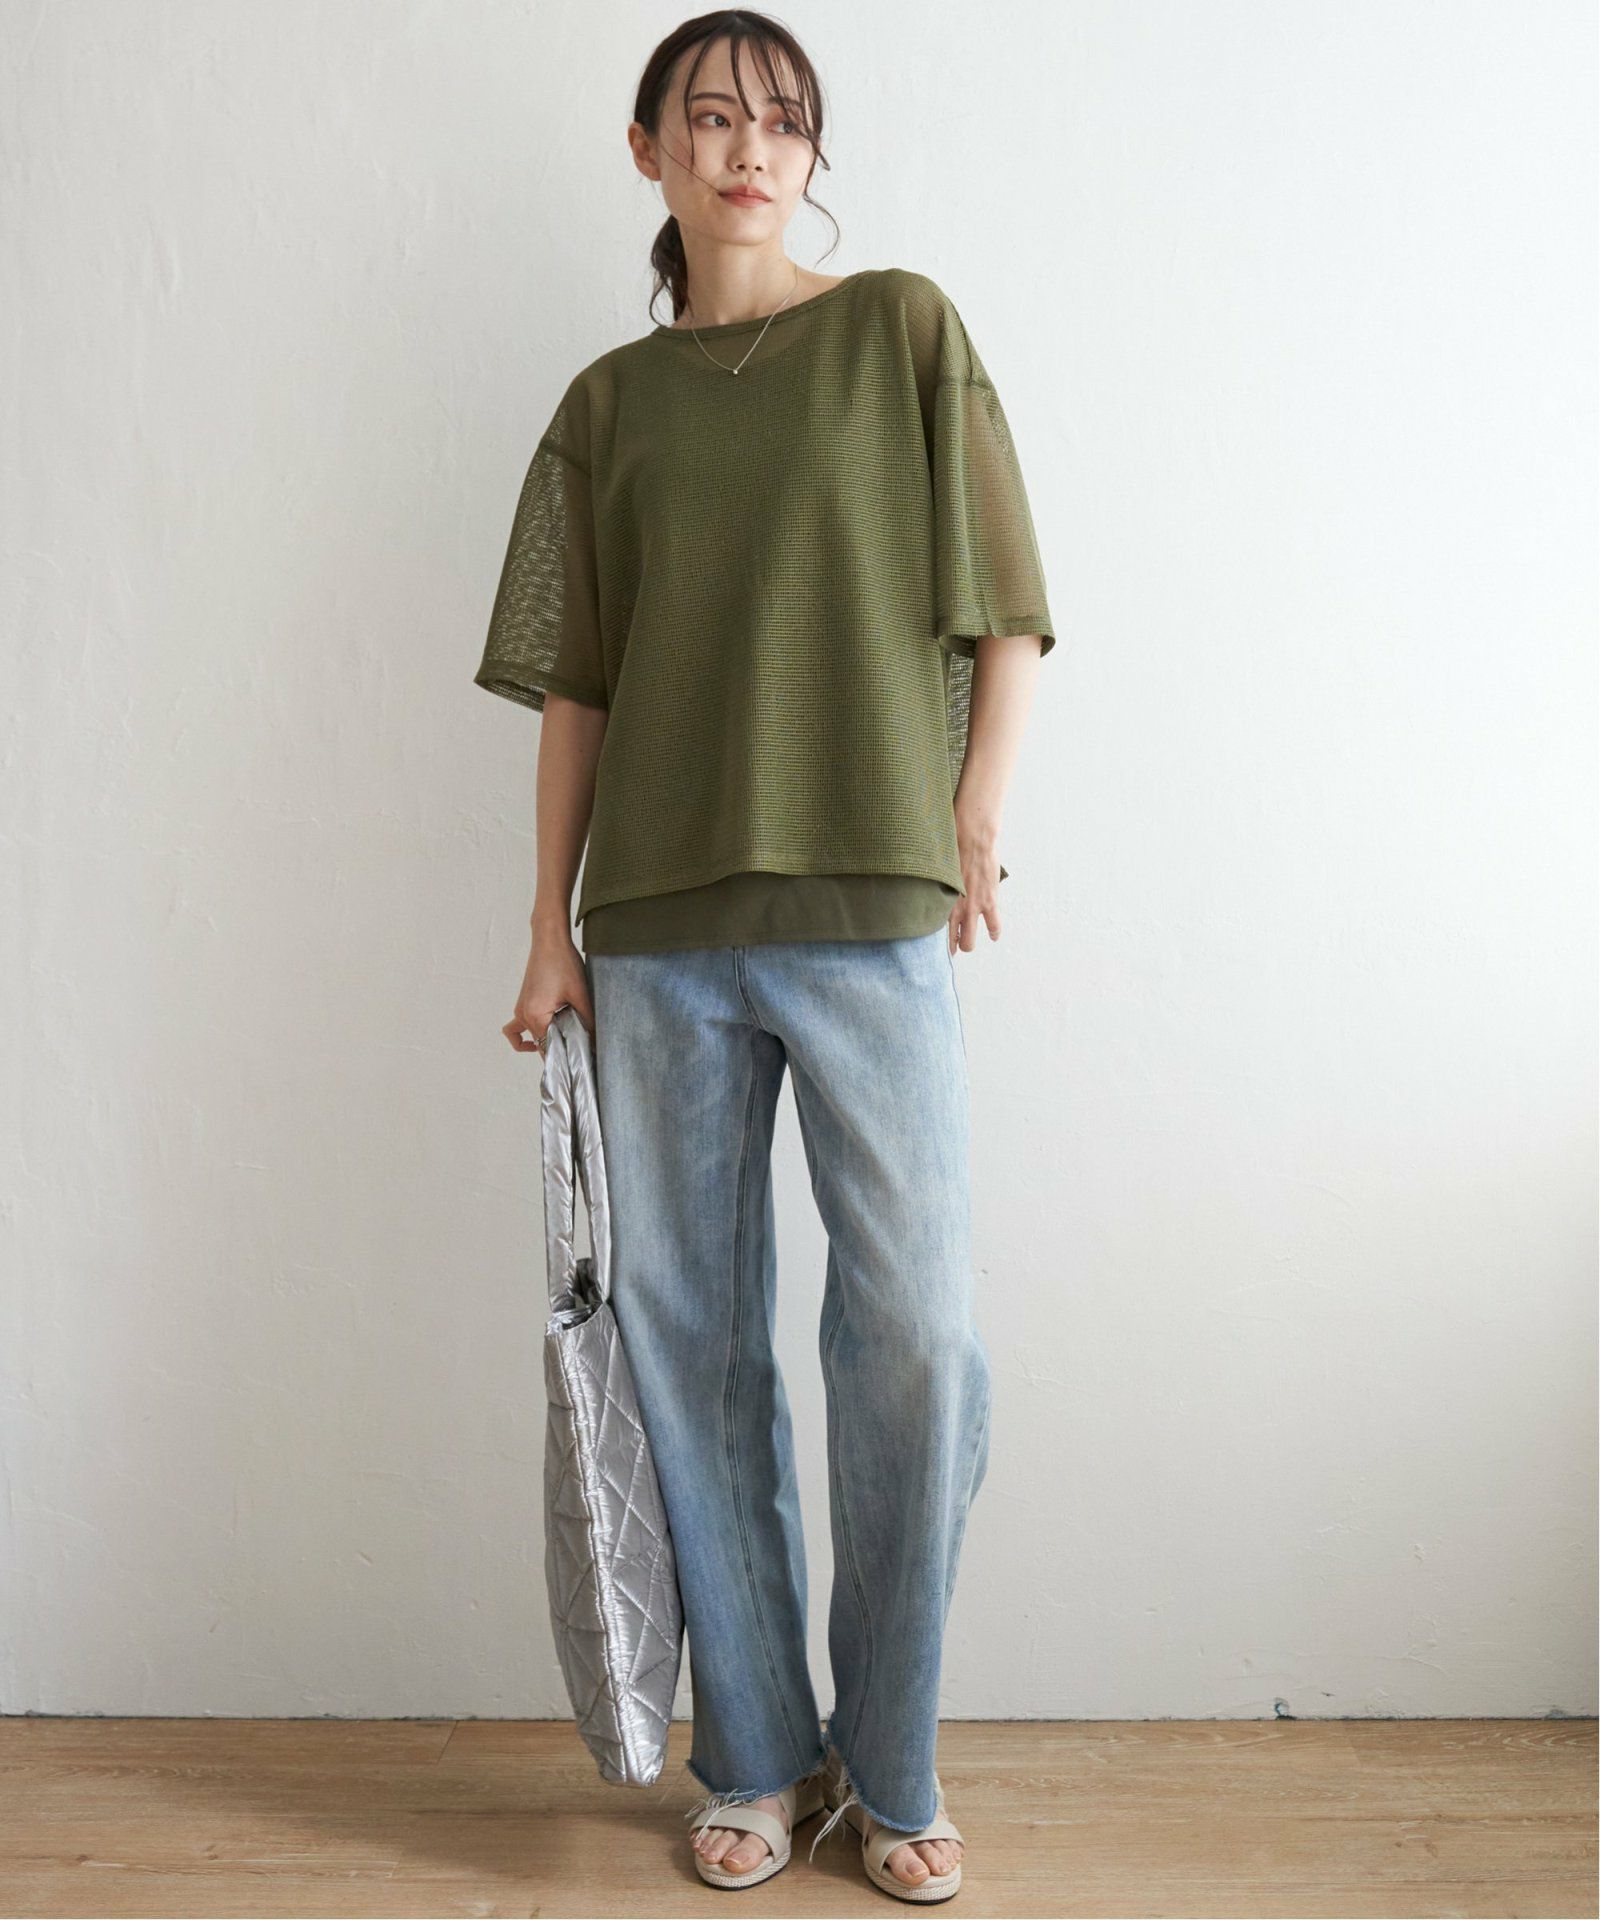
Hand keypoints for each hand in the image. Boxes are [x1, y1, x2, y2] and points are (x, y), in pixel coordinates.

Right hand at [503, 922, 594, 1052]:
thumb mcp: (581, 995)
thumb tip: (596, 1042)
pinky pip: (517, 1027)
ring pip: (532, 1037)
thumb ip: (587, 1021)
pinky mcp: (523, 1003)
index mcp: (536, 1016)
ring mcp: (521, 1010)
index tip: (580, 1062)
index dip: (566, 1058)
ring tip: (566, 1042)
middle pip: (541, 1045)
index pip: (549, 1049)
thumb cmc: (563, 963)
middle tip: (580, 1051)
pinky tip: (539, 1035)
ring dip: (546, 1042)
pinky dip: (523, 1036)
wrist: (549, 940)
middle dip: (559, 1051)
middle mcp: (524, 1015)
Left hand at [948, 807, 1003, 953]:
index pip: (937, 930)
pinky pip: (993, 926)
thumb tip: (928, 886)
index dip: (939, 939)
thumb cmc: (953, 852)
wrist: (973, 843)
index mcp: (941, 902)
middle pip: (954, 942)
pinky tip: (993, 935)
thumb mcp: (939, 874)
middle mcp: (955, 910)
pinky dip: (994, 932)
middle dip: (955, 945)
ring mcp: (973, 909)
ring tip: (971, 941)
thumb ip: (937, 887)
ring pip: (970, 941)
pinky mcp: (989, 903)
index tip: (939, 943)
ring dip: (970, 943)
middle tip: (956, 944)